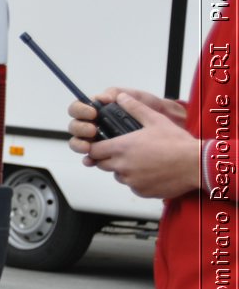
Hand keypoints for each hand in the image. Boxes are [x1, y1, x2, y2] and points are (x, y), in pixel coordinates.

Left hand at [71, 92, 200, 198]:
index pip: (93, 151)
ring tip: (141, 160)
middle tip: (124, 152)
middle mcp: (122, 166)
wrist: (196, 164)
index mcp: (121, 148)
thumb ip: (135, 108)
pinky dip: (137, 180)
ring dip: (124, 170)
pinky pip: (133, 186)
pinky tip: (151, 172)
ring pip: (118, 176)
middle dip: (108, 158)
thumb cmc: (176, 142)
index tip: (101, 145)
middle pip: (102, 164)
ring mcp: (132, 181)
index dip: (95, 148)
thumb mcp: (155, 119)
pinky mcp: (142, 191)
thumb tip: (121, 97)